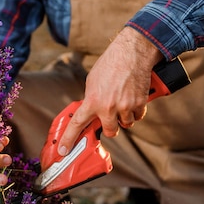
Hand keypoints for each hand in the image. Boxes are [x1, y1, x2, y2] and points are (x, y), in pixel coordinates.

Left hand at [57, 27, 162, 155]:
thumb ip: (91, 98)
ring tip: (123, 101)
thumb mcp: (92, 81)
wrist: (131, 53)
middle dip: (111, 127)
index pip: (77, 124)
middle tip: (111, 117)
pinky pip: (138, 116)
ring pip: (126, 124)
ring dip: (124, 118)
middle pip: (110, 131)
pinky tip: (133, 99)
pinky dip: (136, 111)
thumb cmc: (110, 64)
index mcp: (92, 101)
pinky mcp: (139, 104)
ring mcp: (125, 107)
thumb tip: (90, 110)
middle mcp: (108, 108)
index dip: (69, 139)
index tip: (63, 150)